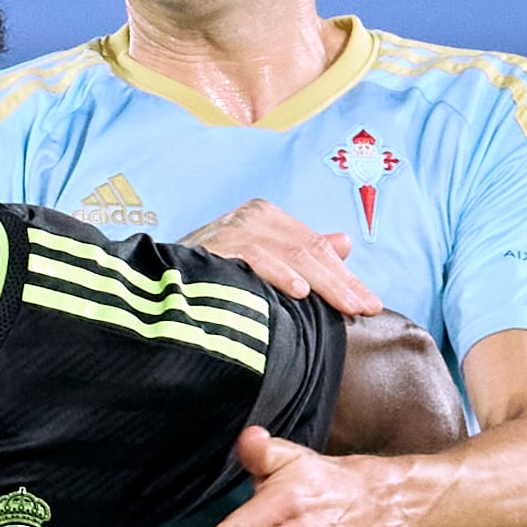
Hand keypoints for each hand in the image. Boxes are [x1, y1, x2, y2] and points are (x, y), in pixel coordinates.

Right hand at [189, 197, 386, 317]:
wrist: (156, 280)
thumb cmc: (210, 276)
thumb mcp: (260, 263)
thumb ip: (300, 253)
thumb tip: (345, 243)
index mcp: (266, 218)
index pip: (316, 247)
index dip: (345, 277)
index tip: (370, 305)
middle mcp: (253, 217)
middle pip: (310, 250)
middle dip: (343, 283)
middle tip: (367, 309)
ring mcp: (235, 229)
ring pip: (292, 254)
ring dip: (324, 283)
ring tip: (348, 306)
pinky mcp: (218, 245)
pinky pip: (256, 258)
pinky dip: (279, 274)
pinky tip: (299, 292)